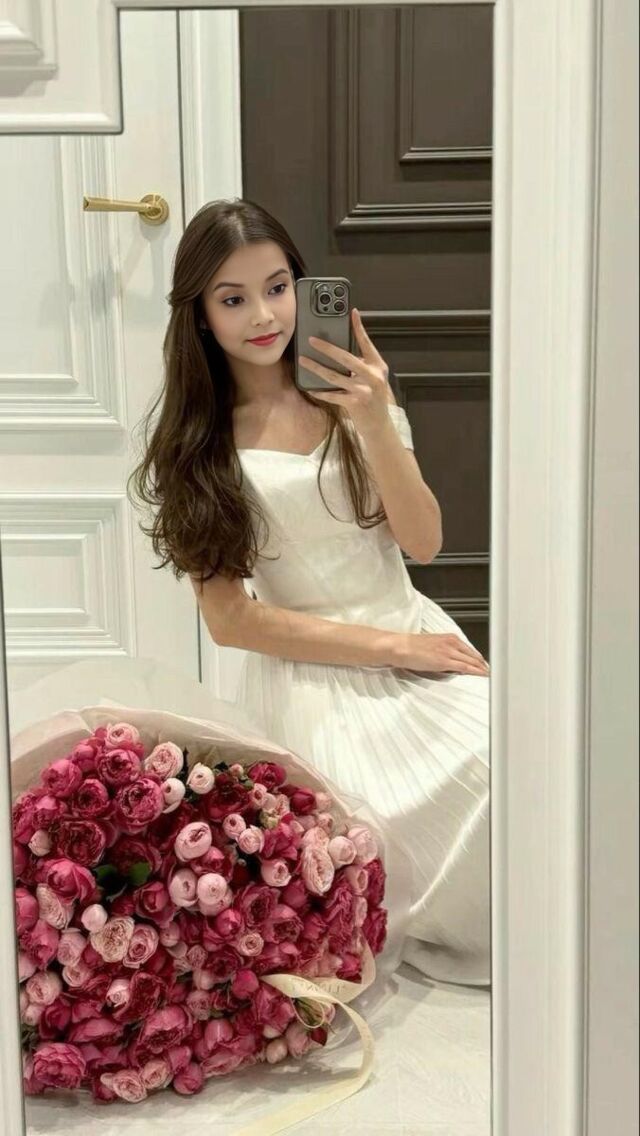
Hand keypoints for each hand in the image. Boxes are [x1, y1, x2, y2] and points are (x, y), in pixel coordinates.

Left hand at [297, 308, 390, 435]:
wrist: (380, 425)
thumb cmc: (374, 399)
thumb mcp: (374, 379)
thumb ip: (362, 365)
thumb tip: (339, 352)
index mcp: (378, 366)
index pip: (367, 343)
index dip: (359, 328)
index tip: (352, 313)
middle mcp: (372, 377)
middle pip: (346, 358)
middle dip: (327, 348)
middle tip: (312, 340)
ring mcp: (363, 391)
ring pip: (334, 376)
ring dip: (316, 368)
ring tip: (303, 360)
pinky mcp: (354, 403)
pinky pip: (332, 395)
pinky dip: (320, 391)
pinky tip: (310, 387)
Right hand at [394, 633, 489, 676]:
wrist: (401, 647)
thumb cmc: (413, 648)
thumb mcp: (434, 645)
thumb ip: (447, 651)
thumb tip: (455, 662)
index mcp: (450, 638)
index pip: (471, 650)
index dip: (480, 659)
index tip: (486, 665)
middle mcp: (452, 643)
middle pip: (475, 655)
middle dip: (484, 664)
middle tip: (493, 672)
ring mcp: (449, 651)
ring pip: (472, 661)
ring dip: (483, 669)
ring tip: (490, 676)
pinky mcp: (444, 661)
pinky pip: (465, 667)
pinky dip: (476, 671)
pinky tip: (482, 675)